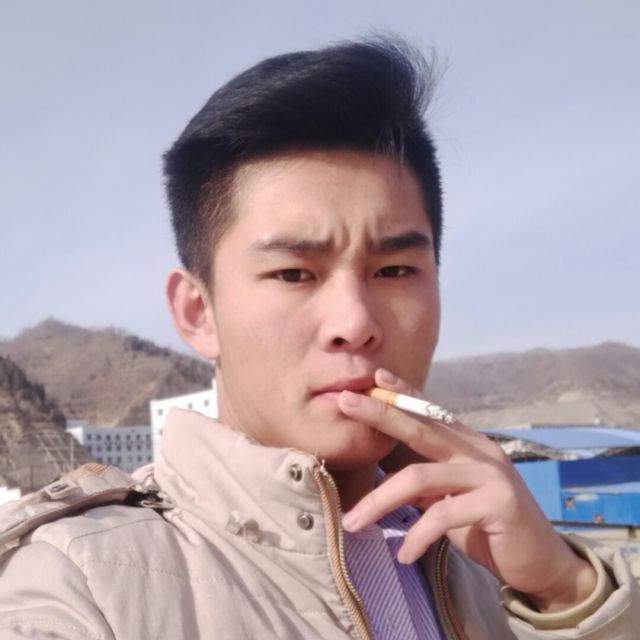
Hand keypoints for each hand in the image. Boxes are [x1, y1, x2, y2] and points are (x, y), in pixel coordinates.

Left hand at [338, 369, 596, 612]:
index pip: (428, 411)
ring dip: (380, 501)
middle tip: (345, 403)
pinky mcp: (499, 502)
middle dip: (379, 413)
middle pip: (419, 427)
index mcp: (466, 443)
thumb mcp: (450, 498)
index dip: (402, 391)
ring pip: (420, 477)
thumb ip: (425, 481)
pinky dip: (417, 536)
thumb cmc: (488, 527)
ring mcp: (490, 473)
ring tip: (352, 523)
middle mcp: (478, 450)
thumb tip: (384, 474)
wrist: (542, 562)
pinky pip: (443, 515)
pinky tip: (403, 555)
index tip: (373, 377)